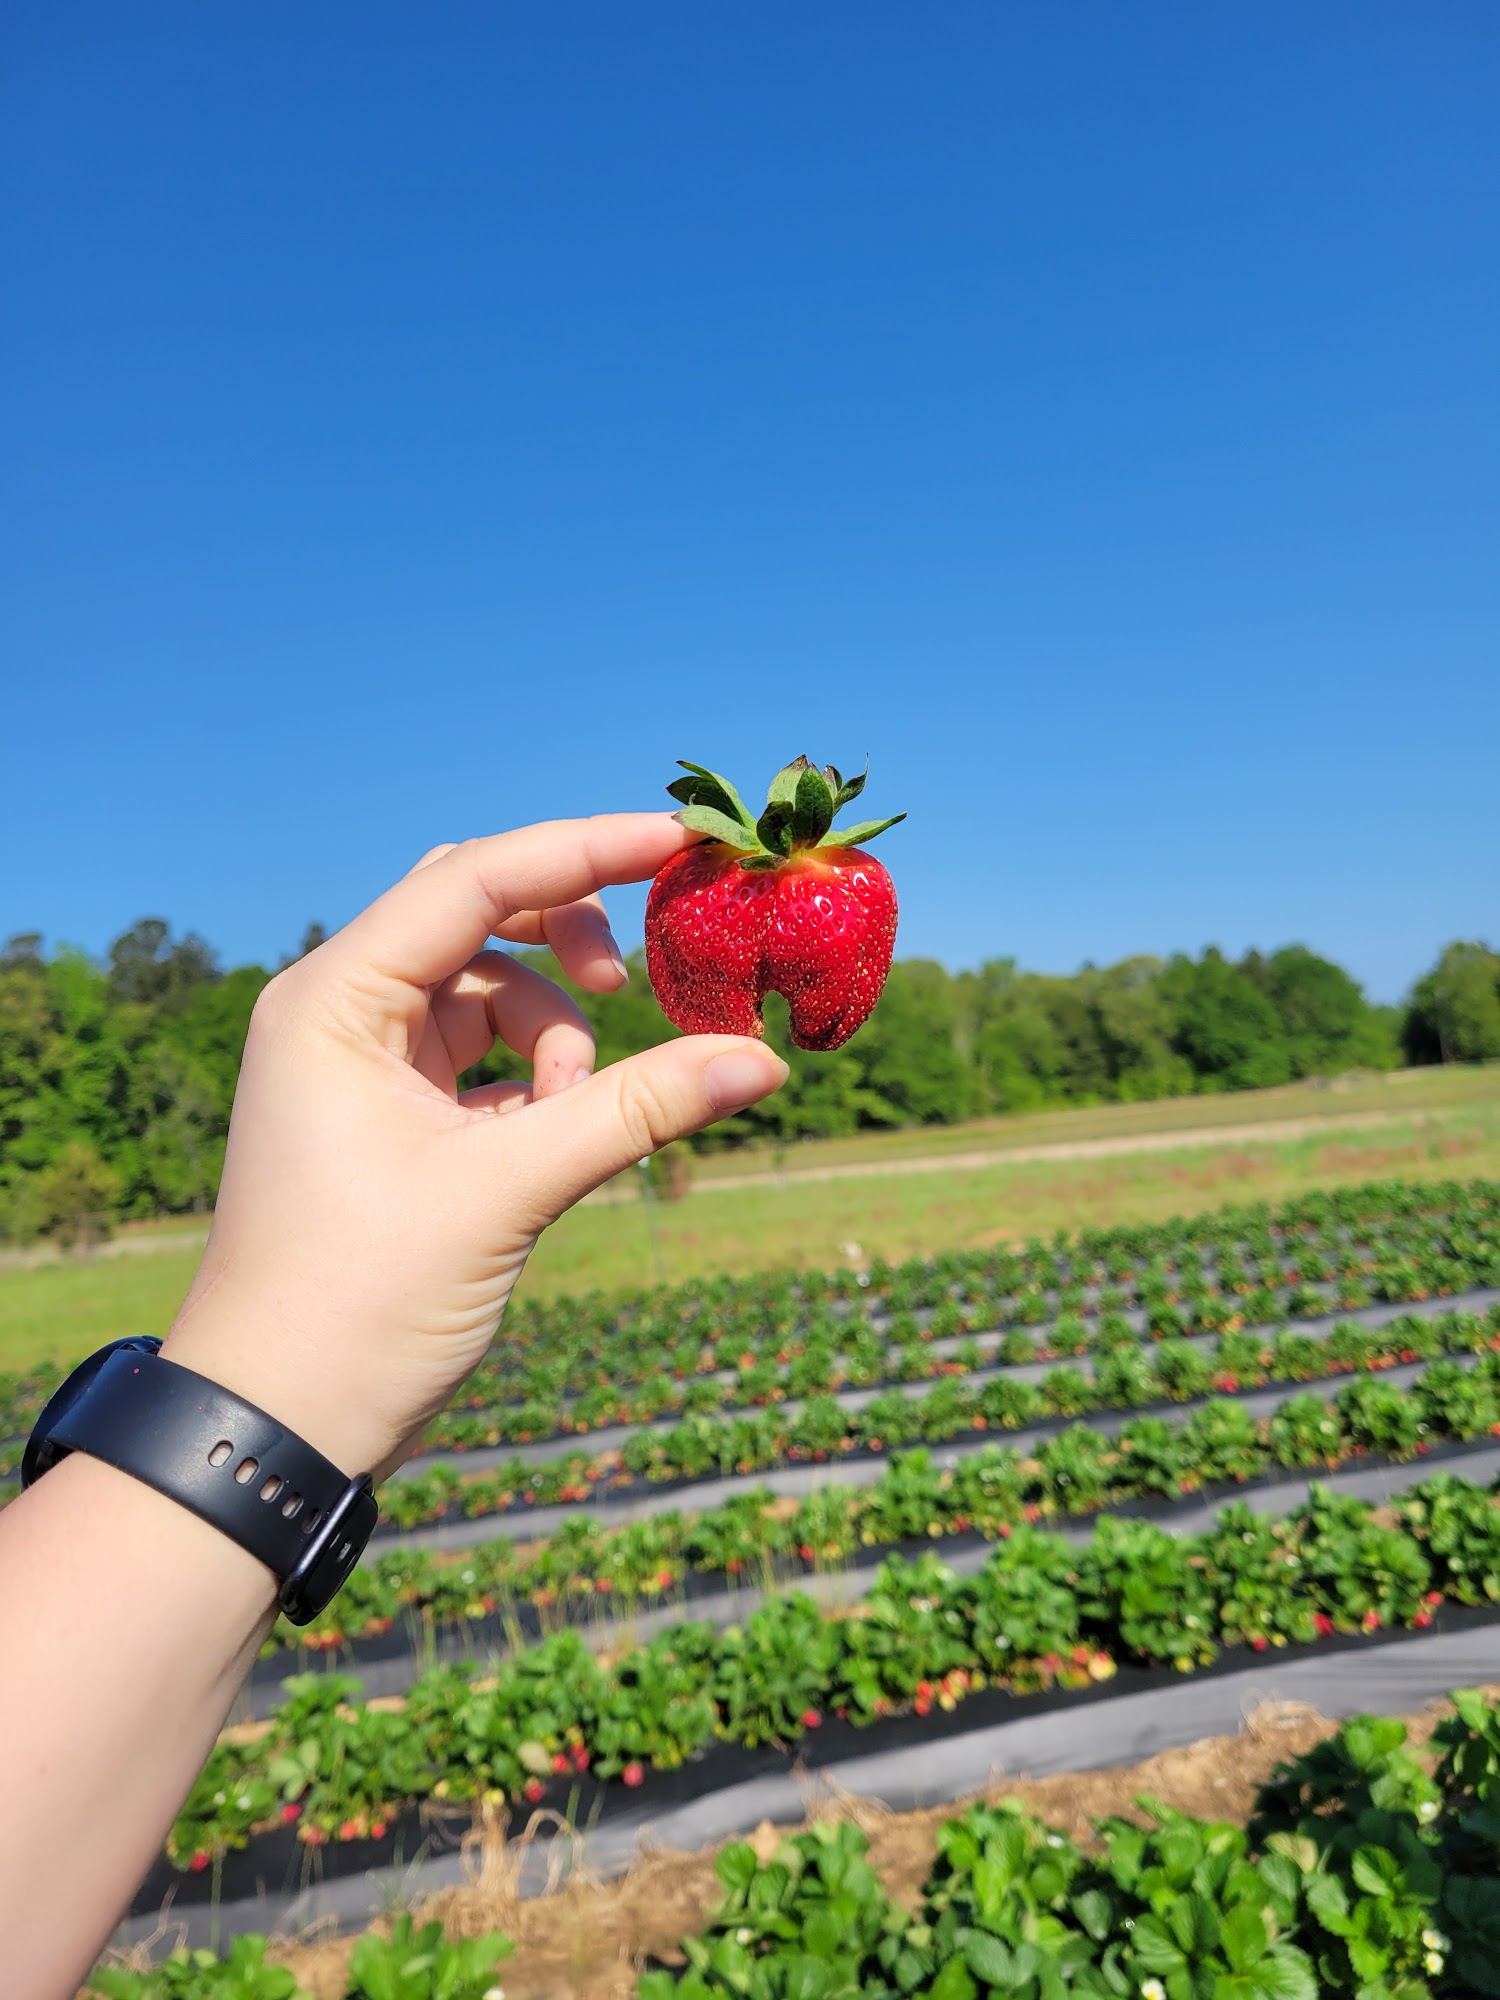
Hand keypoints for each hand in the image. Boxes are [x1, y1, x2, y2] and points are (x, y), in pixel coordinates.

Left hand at [160, 814, 786, 1478]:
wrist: (278, 1424)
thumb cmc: (358, 1303)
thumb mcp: (508, 1191)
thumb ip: (636, 1110)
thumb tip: (764, 1060)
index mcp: (335, 998)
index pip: (475, 880)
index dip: (584, 851)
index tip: (681, 840)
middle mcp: (343, 1012)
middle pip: (481, 917)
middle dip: (569, 945)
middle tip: (637, 986)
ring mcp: (368, 1065)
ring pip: (497, 996)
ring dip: (560, 1042)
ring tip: (567, 1127)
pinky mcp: (399, 1118)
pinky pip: (493, 1061)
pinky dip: (542, 1088)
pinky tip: (551, 1145)